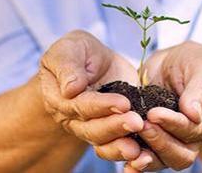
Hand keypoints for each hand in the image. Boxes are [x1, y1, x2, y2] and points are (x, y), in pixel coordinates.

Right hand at [39, 30, 142, 161]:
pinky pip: (116, 145)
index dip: (100, 106)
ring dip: (121, 145)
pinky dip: (128, 151)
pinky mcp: (111, 129)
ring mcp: (91, 126)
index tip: (123, 103)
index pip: (78, 106)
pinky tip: (143, 152)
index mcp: (58, 97)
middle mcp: (72, 118)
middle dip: (115, 127)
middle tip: (136, 123)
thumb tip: (70, 89)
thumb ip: (67, 66)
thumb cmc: (78, 52)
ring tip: (138, 147)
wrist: (93, 61)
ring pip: (103, 142)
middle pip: (91, 129)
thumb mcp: (69, 48)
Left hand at [125, 41, 201, 171]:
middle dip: (160, 142)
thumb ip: (199, 90)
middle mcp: (194, 136)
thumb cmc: (195, 63)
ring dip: (147, 156)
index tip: (154, 113)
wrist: (175, 64)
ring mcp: (174, 141)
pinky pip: (147, 157)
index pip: (195, 131)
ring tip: (130, 147)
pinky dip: (136, 163)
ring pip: (164, 161)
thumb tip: (193, 114)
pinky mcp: (154, 139)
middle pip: (181, 154)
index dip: (174, 125)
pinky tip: (125, 163)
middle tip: (142, 125)